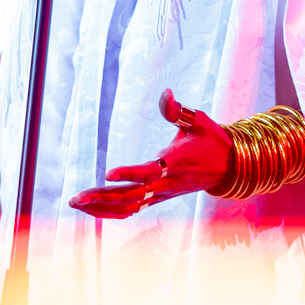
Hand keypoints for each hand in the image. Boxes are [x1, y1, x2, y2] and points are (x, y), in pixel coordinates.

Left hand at [68, 89, 232, 218]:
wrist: (229, 166)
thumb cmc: (211, 139)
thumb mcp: (198, 120)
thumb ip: (178, 110)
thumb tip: (166, 93)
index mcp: (176, 163)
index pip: (150, 172)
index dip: (129, 174)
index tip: (108, 173)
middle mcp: (167, 183)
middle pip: (132, 197)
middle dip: (102, 198)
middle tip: (75, 198)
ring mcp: (162, 194)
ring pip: (129, 206)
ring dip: (102, 207)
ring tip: (76, 203)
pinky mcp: (160, 197)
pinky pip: (133, 208)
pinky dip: (112, 210)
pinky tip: (94, 208)